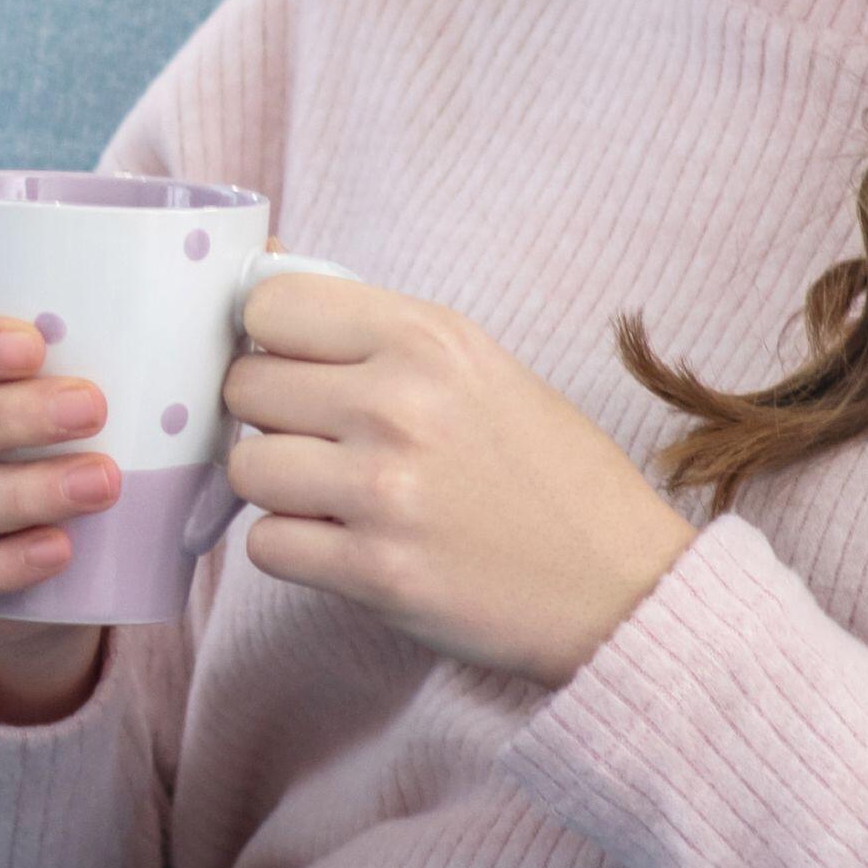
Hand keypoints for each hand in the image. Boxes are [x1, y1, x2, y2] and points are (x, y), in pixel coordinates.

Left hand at [214, 268, 693, 684]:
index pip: (270, 305)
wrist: (623, 586)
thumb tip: (259, 281)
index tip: (294, 367)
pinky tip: (346, 546)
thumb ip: (376, 333)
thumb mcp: (479, 368)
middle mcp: (400, 403)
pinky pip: (265, 544)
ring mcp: (384, 489)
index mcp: (430, 338)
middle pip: (244, 387)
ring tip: (338, 498)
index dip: (269, 341)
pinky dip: (293, 550)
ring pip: (245, 467)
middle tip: (325, 443)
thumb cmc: (550, 473)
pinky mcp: (373, 571)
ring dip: (279, 488)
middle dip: (271, 418)